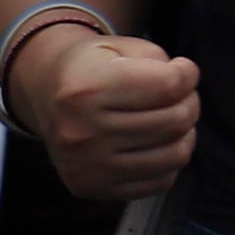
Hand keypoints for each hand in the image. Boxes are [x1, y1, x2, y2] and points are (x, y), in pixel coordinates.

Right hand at [10, 24, 197, 200]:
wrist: (45, 97)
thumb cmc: (94, 70)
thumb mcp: (121, 47)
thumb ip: (159, 63)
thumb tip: (186, 85)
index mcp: (86, 90)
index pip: (170, 85)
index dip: (187, 73)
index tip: (181, 70)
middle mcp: (81, 132)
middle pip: (176, 121)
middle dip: (189, 103)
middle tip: (178, 96)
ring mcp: (86, 166)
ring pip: (176, 155)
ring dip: (184, 134)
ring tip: (168, 119)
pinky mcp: (92, 187)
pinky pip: (162, 181)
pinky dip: (167, 161)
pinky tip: (153, 143)